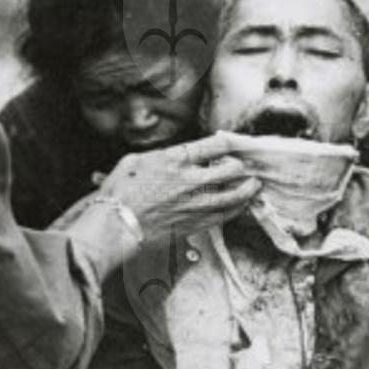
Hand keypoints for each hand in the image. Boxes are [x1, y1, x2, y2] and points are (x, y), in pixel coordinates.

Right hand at [98, 134, 261, 246]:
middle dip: (241, 166)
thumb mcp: (134, 161)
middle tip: (244, 167)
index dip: (229, 143)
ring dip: (248, 189)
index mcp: (176, 160)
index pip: (215, 145)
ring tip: (254, 185)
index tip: (233, 144)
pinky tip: (241, 206)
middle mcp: (190, 181)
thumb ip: (161, 158)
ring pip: (234, 195)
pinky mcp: (194, 224)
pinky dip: (237, 209)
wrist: (114, 225)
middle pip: (231, 169)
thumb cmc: (118, 193)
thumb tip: (174, 157)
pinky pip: (224, 216)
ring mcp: (194, 204)